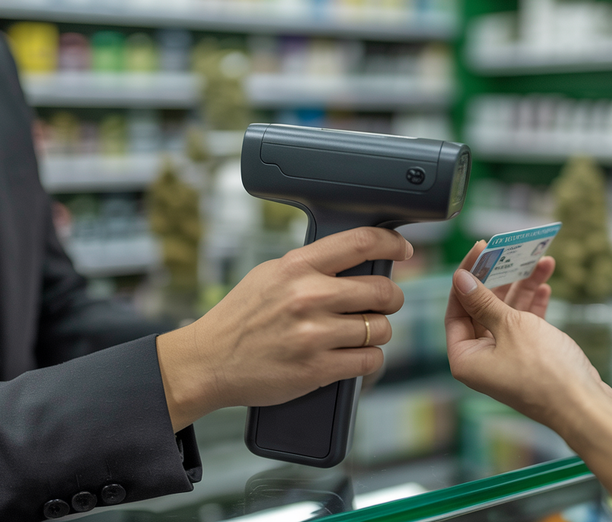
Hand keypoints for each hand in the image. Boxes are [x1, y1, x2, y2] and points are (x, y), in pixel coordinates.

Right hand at [157, 227, 411, 431]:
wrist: (208, 361)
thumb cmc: (241, 317)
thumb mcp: (270, 275)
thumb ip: (311, 266)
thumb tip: (356, 259)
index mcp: (297, 266)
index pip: (361, 242)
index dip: (392, 243)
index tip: (403, 249)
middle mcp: (309, 297)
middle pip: (382, 290)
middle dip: (391, 299)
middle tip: (384, 304)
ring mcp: (314, 335)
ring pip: (381, 329)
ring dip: (378, 333)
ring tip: (361, 333)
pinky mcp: (317, 369)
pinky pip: (370, 360)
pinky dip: (368, 359)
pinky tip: (355, 355)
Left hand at [445, 243, 611, 437]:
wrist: (585, 405)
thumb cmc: (544, 371)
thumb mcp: (511, 327)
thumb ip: (483, 301)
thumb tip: (460, 279)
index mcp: (465, 357)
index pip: (457, 307)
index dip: (467, 277)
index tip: (480, 250)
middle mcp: (481, 359)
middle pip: (482, 308)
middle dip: (499, 279)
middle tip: (509, 252)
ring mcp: (506, 359)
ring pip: (508, 314)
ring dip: (523, 288)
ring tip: (540, 262)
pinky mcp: (529, 358)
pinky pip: (526, 326)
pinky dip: (534, 306)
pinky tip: (545, 285)